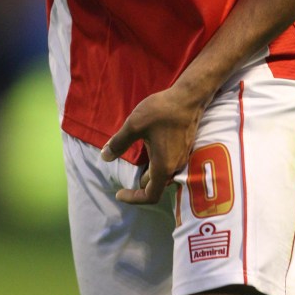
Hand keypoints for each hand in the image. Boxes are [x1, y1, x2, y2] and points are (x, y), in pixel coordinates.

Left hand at [101, 86, 204, 204]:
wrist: (189, 97)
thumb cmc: (161, 111)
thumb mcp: (134, 125)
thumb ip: (119, 143)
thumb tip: (104, 157)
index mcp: (163, 166)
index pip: (150, 195)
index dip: (133, 198)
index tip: (119, 193)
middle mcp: (174, 166)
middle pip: (156, 184)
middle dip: (140, 183)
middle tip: (125, 177)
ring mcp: (182, 157)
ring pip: (162, 172)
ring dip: (149, 171)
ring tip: (137, 158)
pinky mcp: (185, 147)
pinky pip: (168, 162)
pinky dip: (157, 162)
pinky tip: (150, 145)